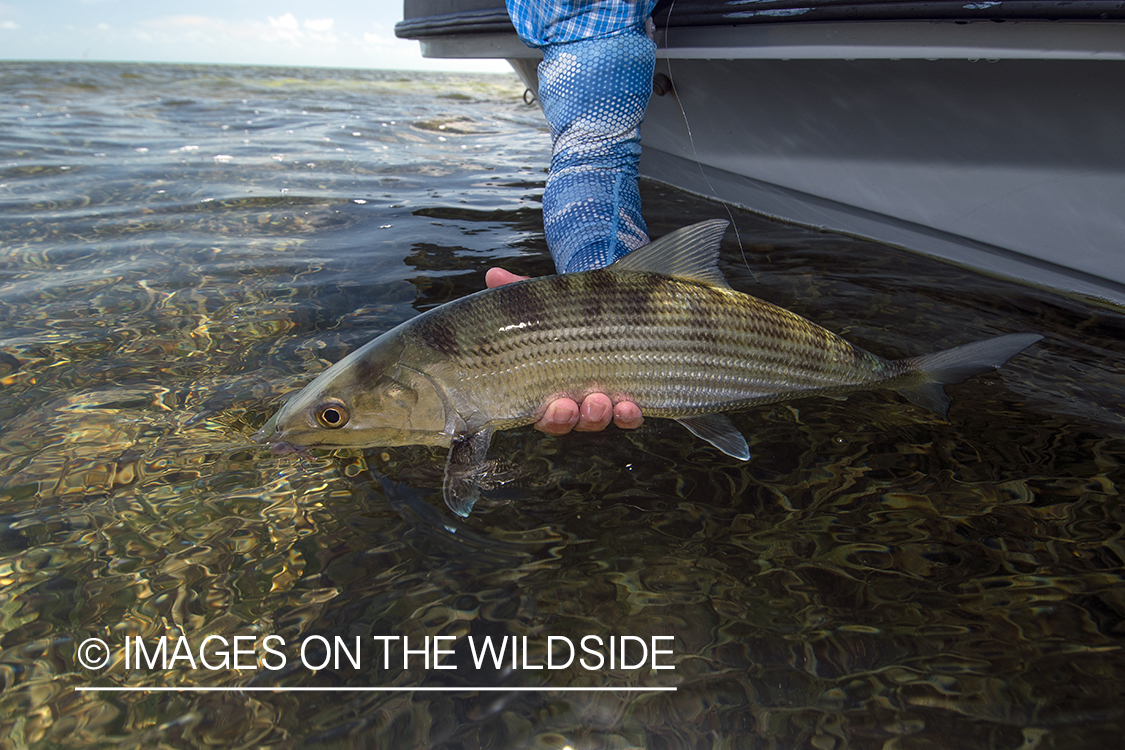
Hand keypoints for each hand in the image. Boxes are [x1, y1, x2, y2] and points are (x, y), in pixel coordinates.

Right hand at [485, 267, 643, 433]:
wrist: (607, 305)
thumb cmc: (567, 314)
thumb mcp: (545, 303)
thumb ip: (519, 292)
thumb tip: (493, 275)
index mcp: (545, 385)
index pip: (541, 413)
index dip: (548, 417)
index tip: (554, 406)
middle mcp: (572, 399)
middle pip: (569, 423)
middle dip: (571, 418)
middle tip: (572, 406)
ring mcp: (600, 401)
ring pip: (596, 421)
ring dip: (598, 417)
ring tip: (602, 402)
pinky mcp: (626, 397)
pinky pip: (627, 418)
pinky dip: (628, 417)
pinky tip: (631, 408)